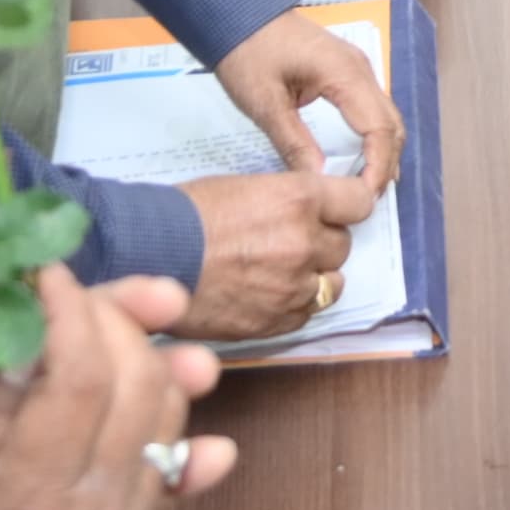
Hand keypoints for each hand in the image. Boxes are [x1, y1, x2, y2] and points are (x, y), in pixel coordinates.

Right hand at [176, 165, 374, 339]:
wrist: (149, 255)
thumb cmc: (187, 214)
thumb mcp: (246, 186)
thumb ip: (286, 200)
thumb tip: (307, 211)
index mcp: (299, 200)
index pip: (360, 201)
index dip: (348, 205)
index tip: (340, 209)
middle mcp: (305, 243)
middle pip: (343, 246)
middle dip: (322, 243)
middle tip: (289, 241)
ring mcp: (293, 288)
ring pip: (331, 285)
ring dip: (312, 278)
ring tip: (278, 272)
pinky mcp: (276, 322)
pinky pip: (304, 314)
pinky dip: (291, 306)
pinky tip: (264, 295)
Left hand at [212, 13, 400, 194]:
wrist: (238, 10)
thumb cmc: (247, 51)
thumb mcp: (265, 103)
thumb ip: (294, 143)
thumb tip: (318, 181)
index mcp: (344, 74)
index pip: (379, 128)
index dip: (379, 167)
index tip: (365, 198)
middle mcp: (360, 68)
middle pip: (391, 123)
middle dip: (386, 164)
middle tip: (366, 199)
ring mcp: (357, 67)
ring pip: (386, 116)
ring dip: (382, 151)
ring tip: (363, 185)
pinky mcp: (347, 70)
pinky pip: (372, 107)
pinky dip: (373, 136)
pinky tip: (359, 158)